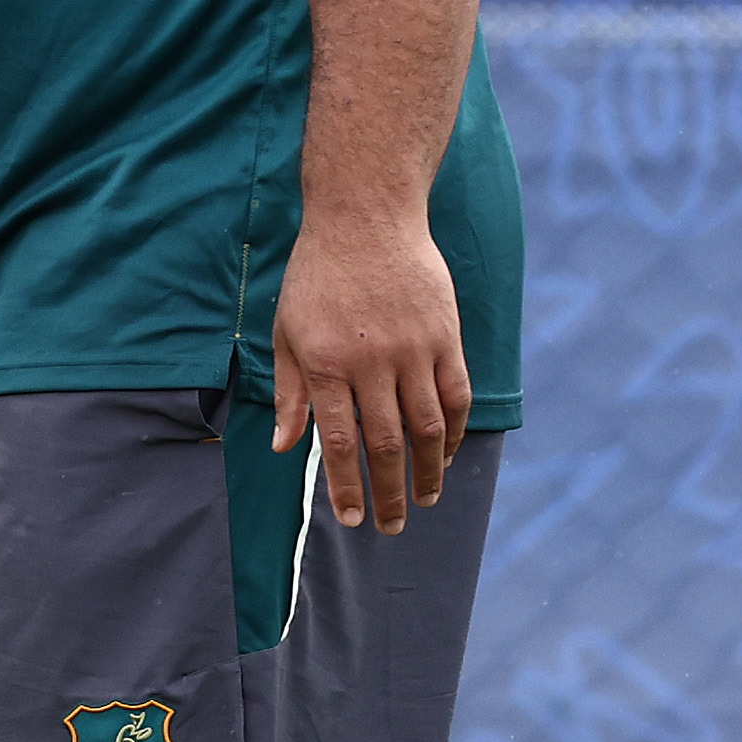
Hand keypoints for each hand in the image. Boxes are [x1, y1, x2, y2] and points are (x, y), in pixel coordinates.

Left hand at [269, 210, 468, 531]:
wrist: (365, 215)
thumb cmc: (317, 274)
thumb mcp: (286, 329)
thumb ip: (289, 393)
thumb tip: (284, 448)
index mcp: (326, 363)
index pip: (339, 442)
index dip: (347, 487)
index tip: (352, 519)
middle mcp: (372, 361)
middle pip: (388, 445)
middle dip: (390, 494)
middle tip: (392, 526)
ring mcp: (414, 348)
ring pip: (429, 427)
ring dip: (429, 471)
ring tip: (426, 499)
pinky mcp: (446, 335)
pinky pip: (457, 395)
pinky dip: (456, 431)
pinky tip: (448, 453)